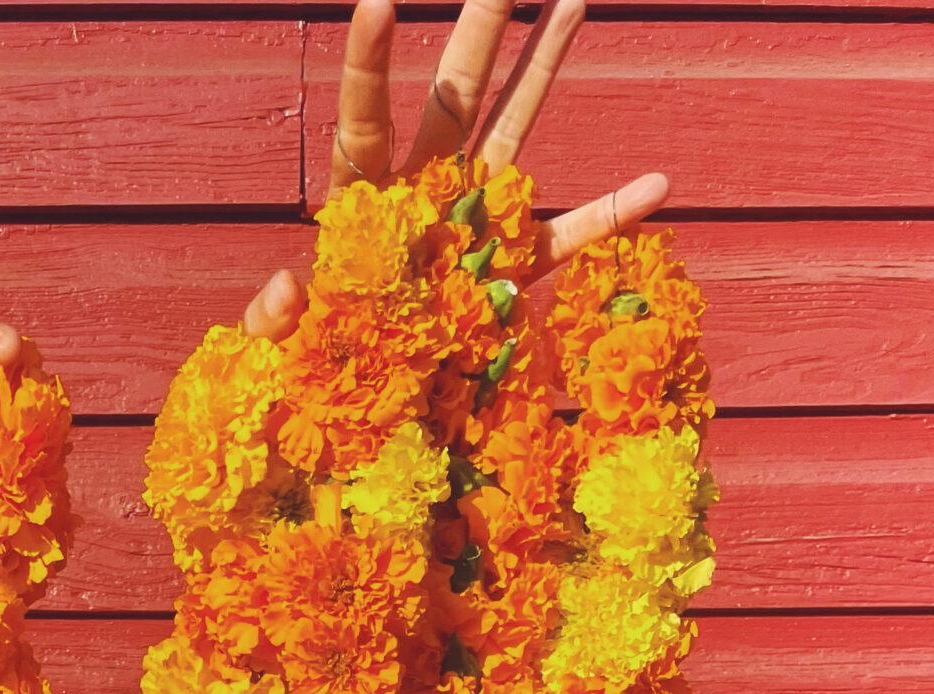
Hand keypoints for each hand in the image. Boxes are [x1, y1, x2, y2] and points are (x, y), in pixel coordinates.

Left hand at [241, 0, 668, 341]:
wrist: (362, 411)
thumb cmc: (310, 370)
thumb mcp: (283, 348)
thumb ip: (275, 321)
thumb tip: (289, 284)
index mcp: (365, 200)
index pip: (366, 120)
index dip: (369, 65)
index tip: (377, 1)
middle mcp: (425, 189)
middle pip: (454, 93)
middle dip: (479, 27)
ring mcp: (475, 219)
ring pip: (514, 128)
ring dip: (544, 65)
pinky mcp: (514, 268)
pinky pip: (569, 236)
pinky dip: (613, 216)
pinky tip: (658, 185)